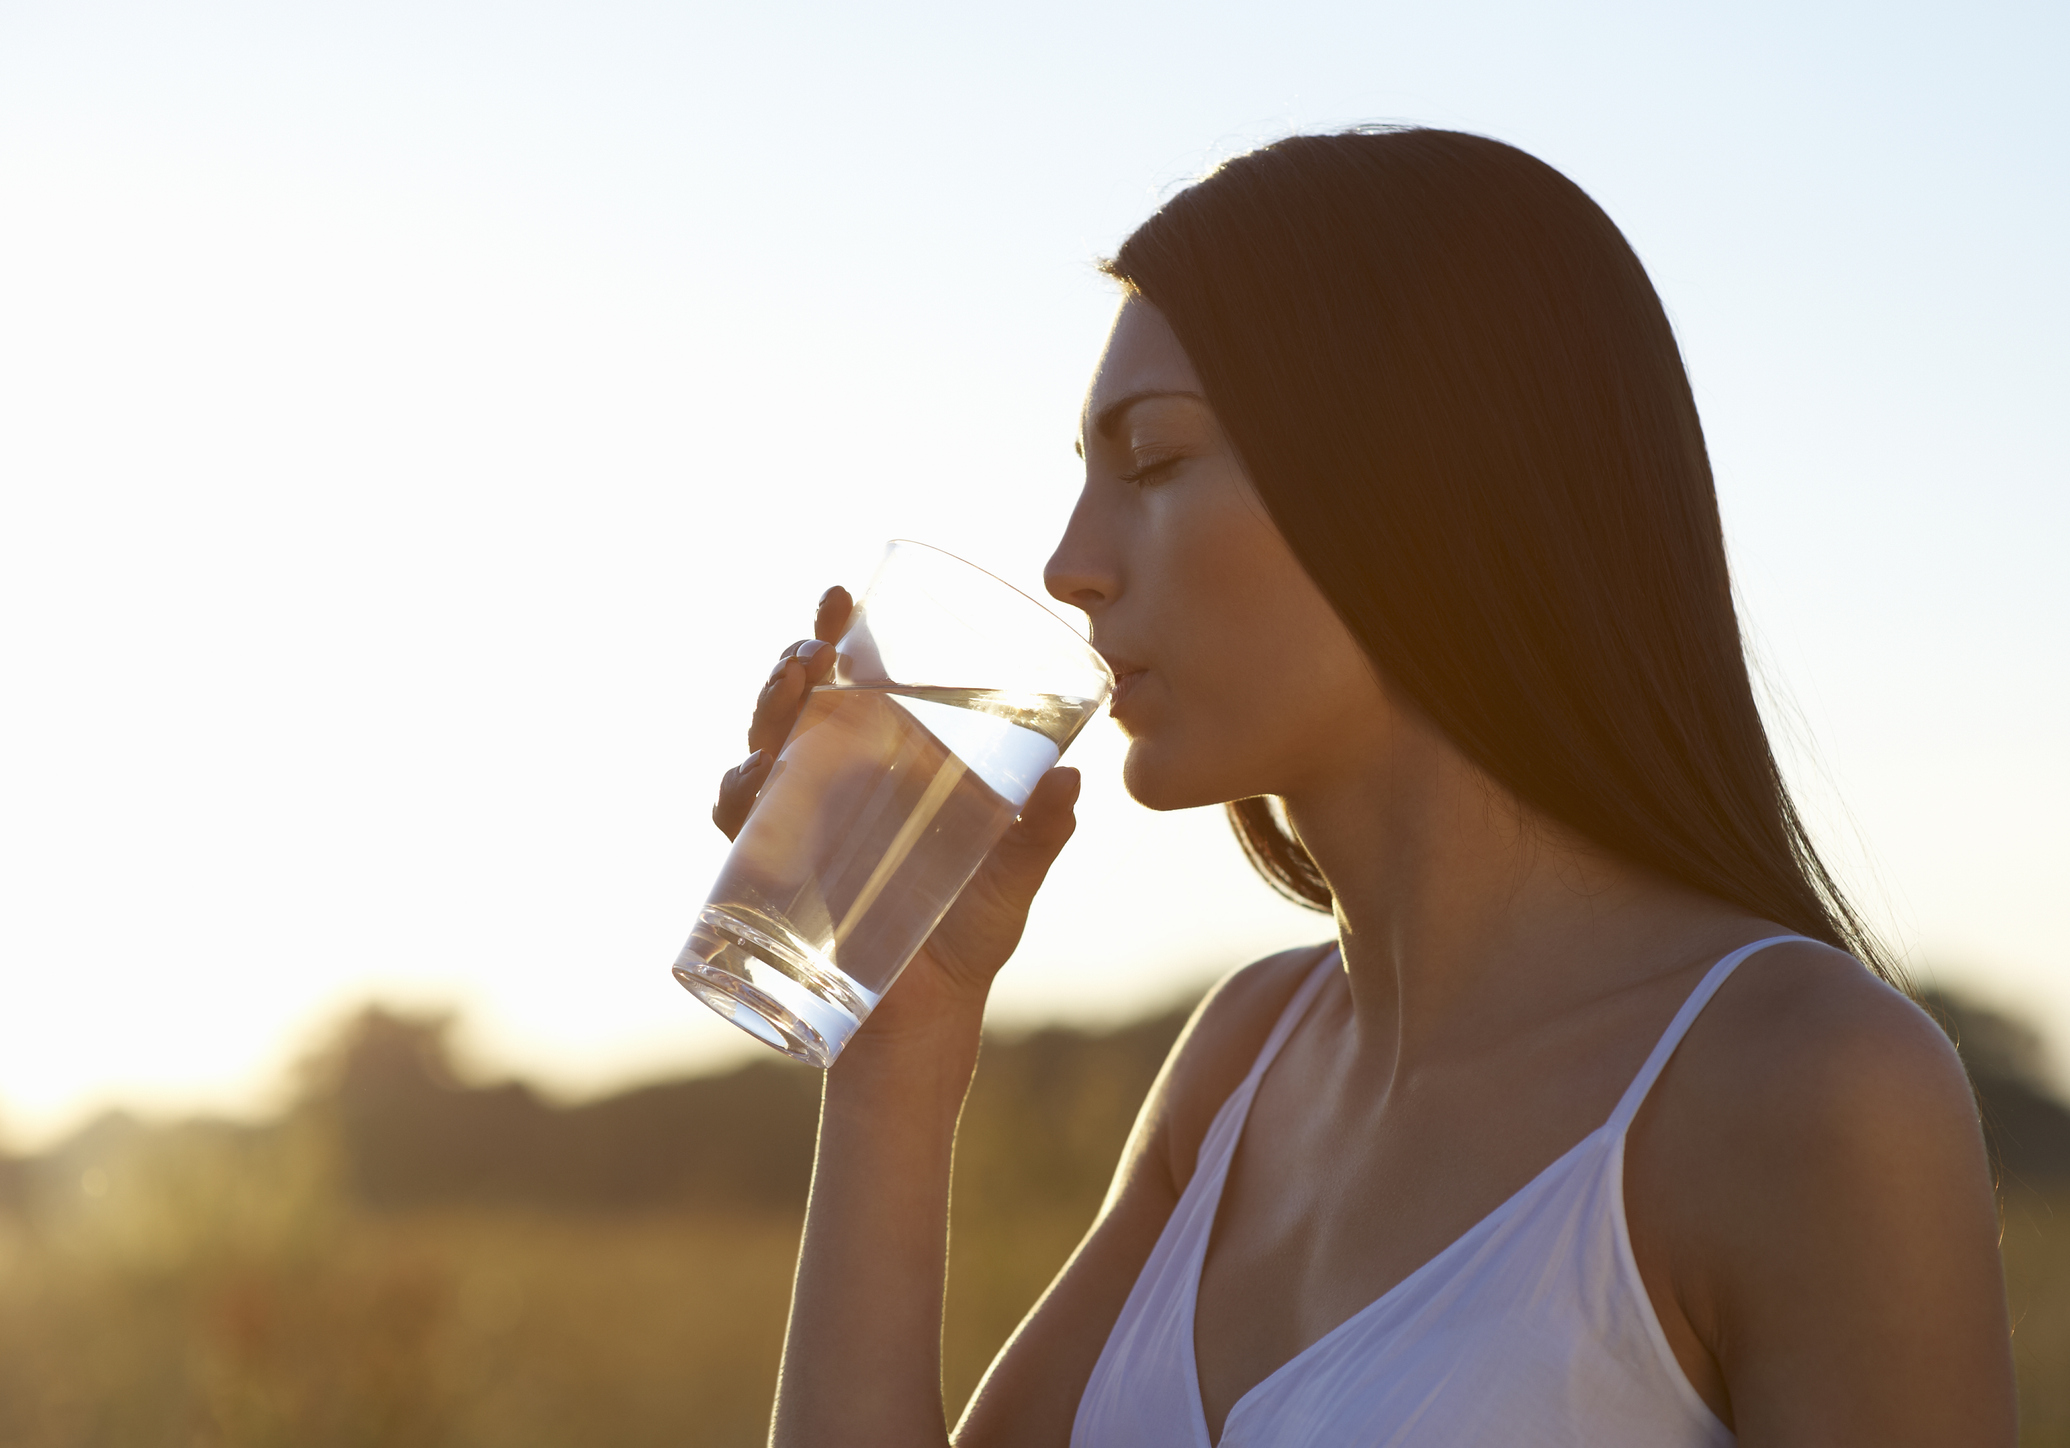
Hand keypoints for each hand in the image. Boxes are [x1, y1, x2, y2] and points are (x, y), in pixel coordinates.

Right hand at [712, 587, 1082, 1037]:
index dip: (836, 635)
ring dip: (766, 712)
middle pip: (796, 706)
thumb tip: (1071, 779)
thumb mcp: (1013, 878)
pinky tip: (749, 781)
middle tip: (815, 645)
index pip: (852, 684)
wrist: (926, 1024)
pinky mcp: (772, 877)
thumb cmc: (967, 937)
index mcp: (884, 766)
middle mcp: (831, 786)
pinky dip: (737, 797)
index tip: (839, 596)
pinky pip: (738, 827)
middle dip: (793, 665)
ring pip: (761, 751)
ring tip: (793, 688)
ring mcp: (797, 828)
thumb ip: (1040, 832)